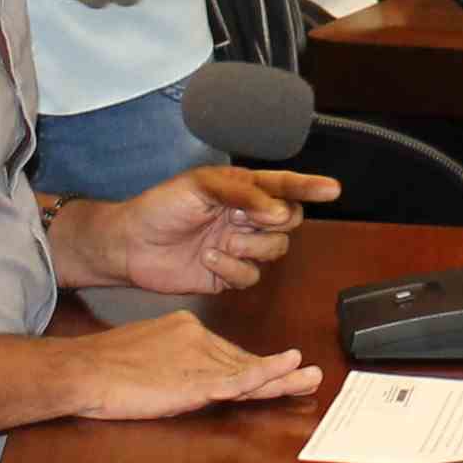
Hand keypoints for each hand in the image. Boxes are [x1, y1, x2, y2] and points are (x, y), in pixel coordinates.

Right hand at [59, 305, 323, 421]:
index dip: (255, 366)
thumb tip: (181, 375)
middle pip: (244, 359)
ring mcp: (198, 358)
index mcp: (186, 328)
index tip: (278, 372)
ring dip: (284, 377)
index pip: (228, 351)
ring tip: (311, 378)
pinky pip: (237, 379)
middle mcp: (198, 337)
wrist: (84, 369)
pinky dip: (265, 376)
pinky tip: (286, 373)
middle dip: (279, 371)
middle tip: (310, 374)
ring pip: (249, 370)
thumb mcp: (144, 353)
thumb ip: (170, 360)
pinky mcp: (195, 380)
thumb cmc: (104, 366)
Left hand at [79, 163, 341, 300]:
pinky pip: (251, 277)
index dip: (309, 187)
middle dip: (276, 221)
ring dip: (251, 246)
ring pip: (274, 251)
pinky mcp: (227, 275)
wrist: (129, 245)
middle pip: (290, 221)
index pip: (284, 186)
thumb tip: (278, 209)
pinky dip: (233, 269)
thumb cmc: (160, 207)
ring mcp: (239, 247)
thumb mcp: (200, 186)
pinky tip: (209, 259)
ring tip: (221, 241)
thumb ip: (242, 192)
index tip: (333, 189)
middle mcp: (246, 217)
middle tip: (251, 218)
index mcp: (242, 190)